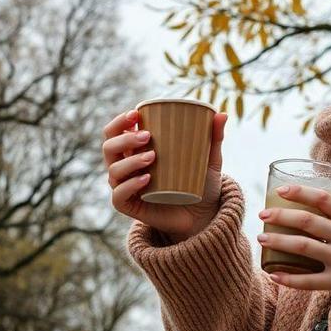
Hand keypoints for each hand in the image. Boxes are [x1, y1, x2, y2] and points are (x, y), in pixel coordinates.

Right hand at [101, 108, 228, 242]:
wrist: (202, 216)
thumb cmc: (200, 184)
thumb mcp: (209, 160)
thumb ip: (214, 138)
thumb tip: (222, 114)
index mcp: (136, 151)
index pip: (115, 132)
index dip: (119, 121)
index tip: (136, 114)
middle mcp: (126, 167)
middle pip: (109, 148)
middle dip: (124, 138)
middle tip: (147, 136)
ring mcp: (125, 187)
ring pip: (113, 170)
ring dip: (130, 160)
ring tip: (152, 156)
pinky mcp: (129, 207)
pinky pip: (119, 195)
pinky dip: (130, 185)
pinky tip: (146, 179)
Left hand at [257, 184, 330, 302]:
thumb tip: (309, 203)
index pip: (324, 199)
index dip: (300, 192)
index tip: (280, 190)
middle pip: (307, 221)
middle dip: (280, 216)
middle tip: (263, 215)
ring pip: (302, 247)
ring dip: (278, 241)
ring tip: (262, 238)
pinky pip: (308, 281)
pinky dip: (288, 278)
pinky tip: (273, 275)